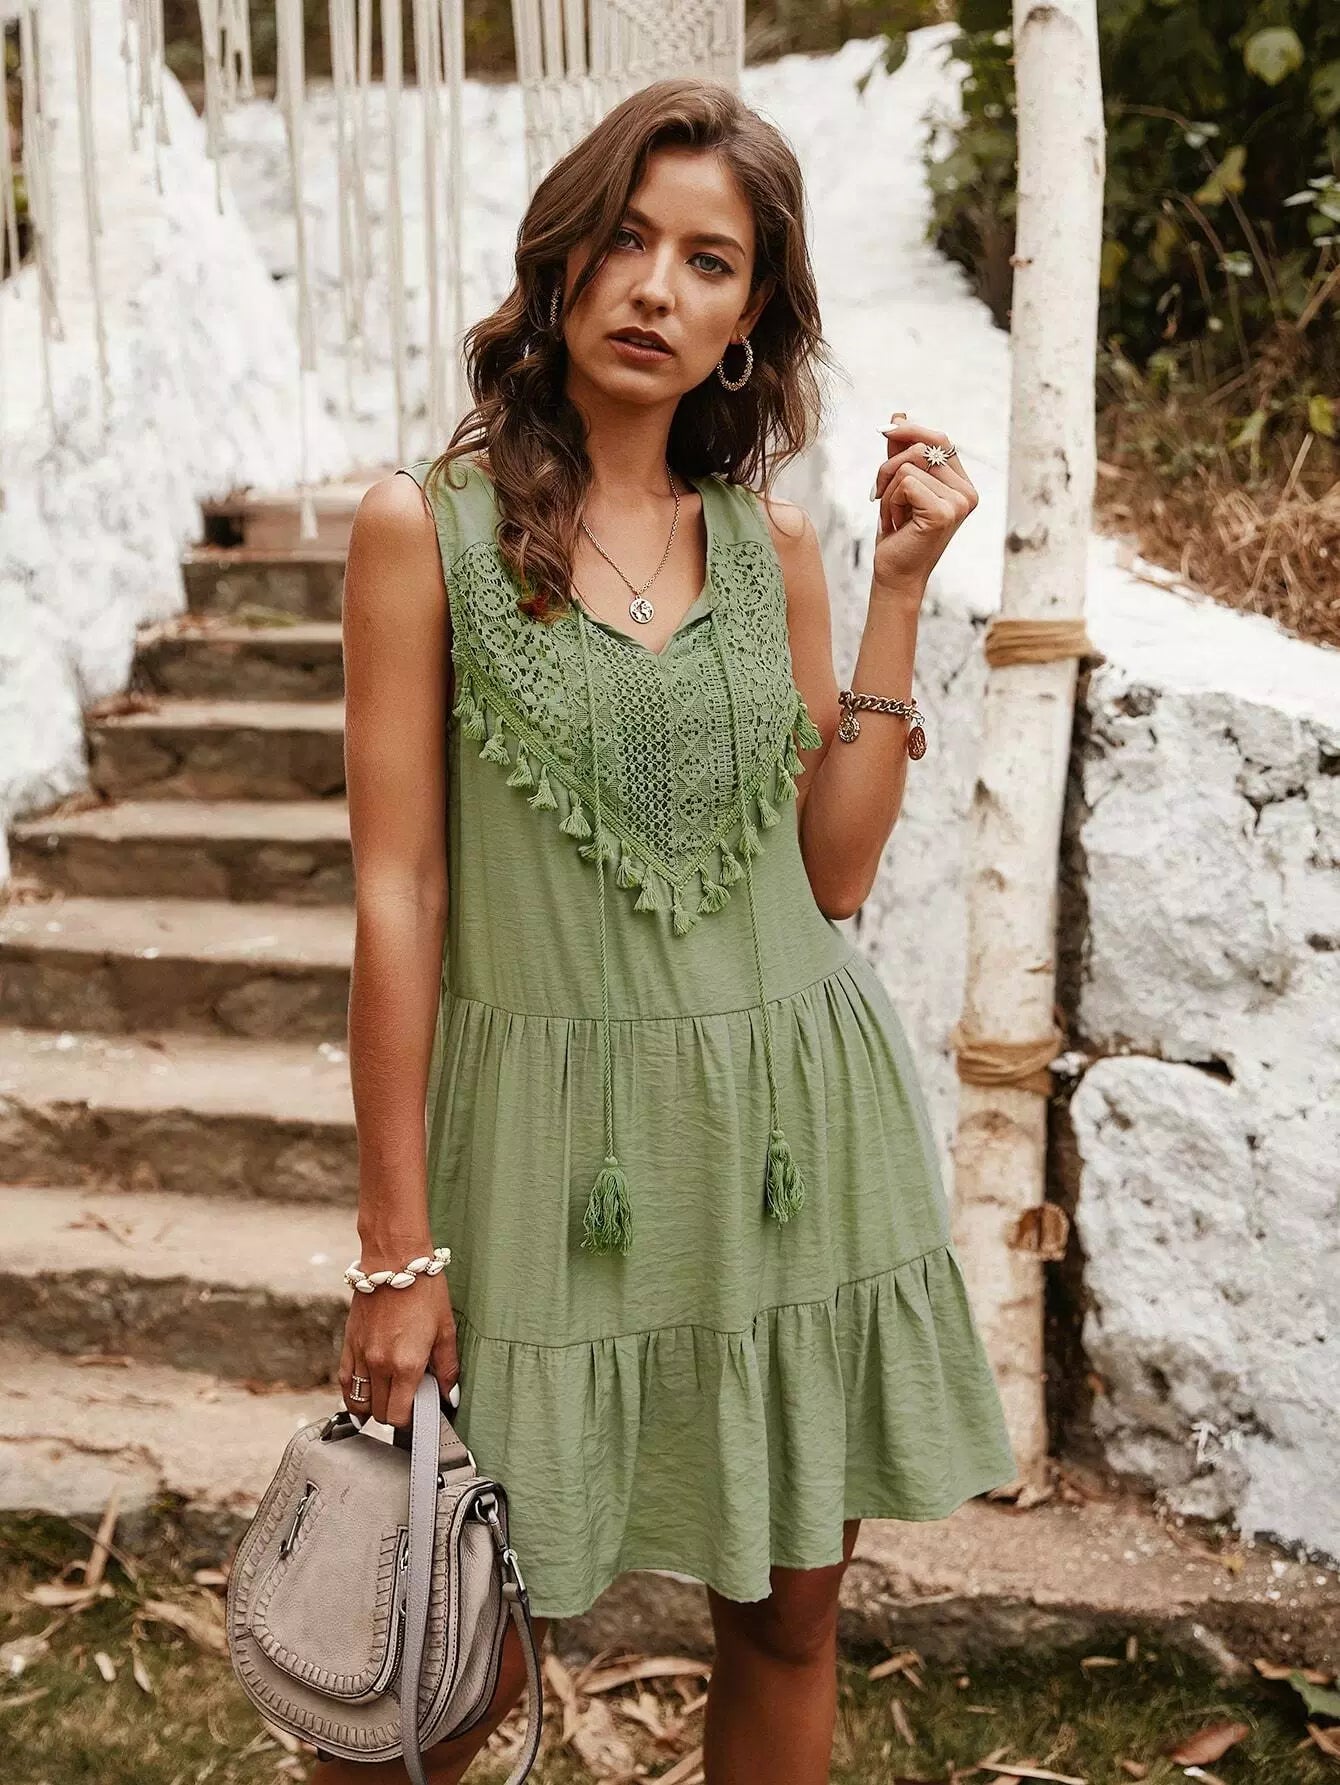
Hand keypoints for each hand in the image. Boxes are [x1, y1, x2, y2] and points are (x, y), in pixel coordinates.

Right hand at [339, 1238, 459, 1428]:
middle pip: (380, 1413)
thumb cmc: (425, 1290)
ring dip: (373, 1407)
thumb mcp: (445, 1330)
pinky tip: (363, 1396)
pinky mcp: (349, 1344)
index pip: (400, 1416)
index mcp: (406, 1365)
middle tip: (408, 1404)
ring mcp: (361, 1355)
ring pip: (359, 1402)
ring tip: (388, 1400)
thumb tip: (450, 1398)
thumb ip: (448, 1368)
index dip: (410, 1421)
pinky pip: (345, 1382)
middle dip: (394, 1415)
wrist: (394, 1260)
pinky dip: (353, 1394)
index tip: (420, 1414)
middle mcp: (379, 1365)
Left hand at [870, 412, 977, 600]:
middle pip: (922, 447)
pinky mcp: (943, 513)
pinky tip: (895, 523)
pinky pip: (905, 483)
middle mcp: (967, 493)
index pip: (940, 439)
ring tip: (892, 515)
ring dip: (888, 490)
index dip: (911, 429)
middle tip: (879, 493)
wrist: (894, 574)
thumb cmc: (898, 533)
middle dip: (890, 466)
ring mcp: (959, 503)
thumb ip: (901, 453)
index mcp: (963, 485)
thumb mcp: (898, 486)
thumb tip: (899, 415)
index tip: (885, 429)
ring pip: (909, 465)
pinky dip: (890, 501)